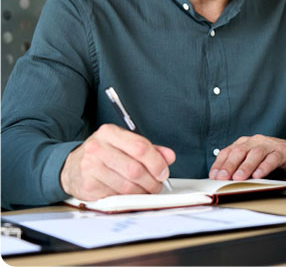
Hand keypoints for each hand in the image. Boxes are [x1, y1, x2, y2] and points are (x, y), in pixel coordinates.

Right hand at [60, 124, 175, 200]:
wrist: (71, 167)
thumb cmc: (103, 155)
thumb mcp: (124, 145)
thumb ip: (149, 149)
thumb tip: (169, 156)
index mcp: (110, 132)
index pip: (140, 147)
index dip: (157, 162)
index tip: (163, 171)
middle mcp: (98, 147)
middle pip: (135, 169)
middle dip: (152, 181)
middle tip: (157, 185)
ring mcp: (90, 167)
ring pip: (127, 185)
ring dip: (142, 192)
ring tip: (145, 191)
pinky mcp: (87, 185)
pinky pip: (116, 196)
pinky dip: (128, 198)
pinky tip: (129, 194)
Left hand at [208, 134, 285, 180]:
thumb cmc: (274, 158)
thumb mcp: (255, 162)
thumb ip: (241, 168)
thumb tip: (224, 181)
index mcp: (246, 143)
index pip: (228, 151)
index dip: (220, 164)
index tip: (213, 176)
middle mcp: (256, 142)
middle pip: (239, 152)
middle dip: (229, 166)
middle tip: (222, 178)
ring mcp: (269, 145)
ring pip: (255, 154)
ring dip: (245, 167)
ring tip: (238, 178)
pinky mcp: (282, 152)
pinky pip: (272, 158)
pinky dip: (264, 167)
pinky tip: (259, 175)